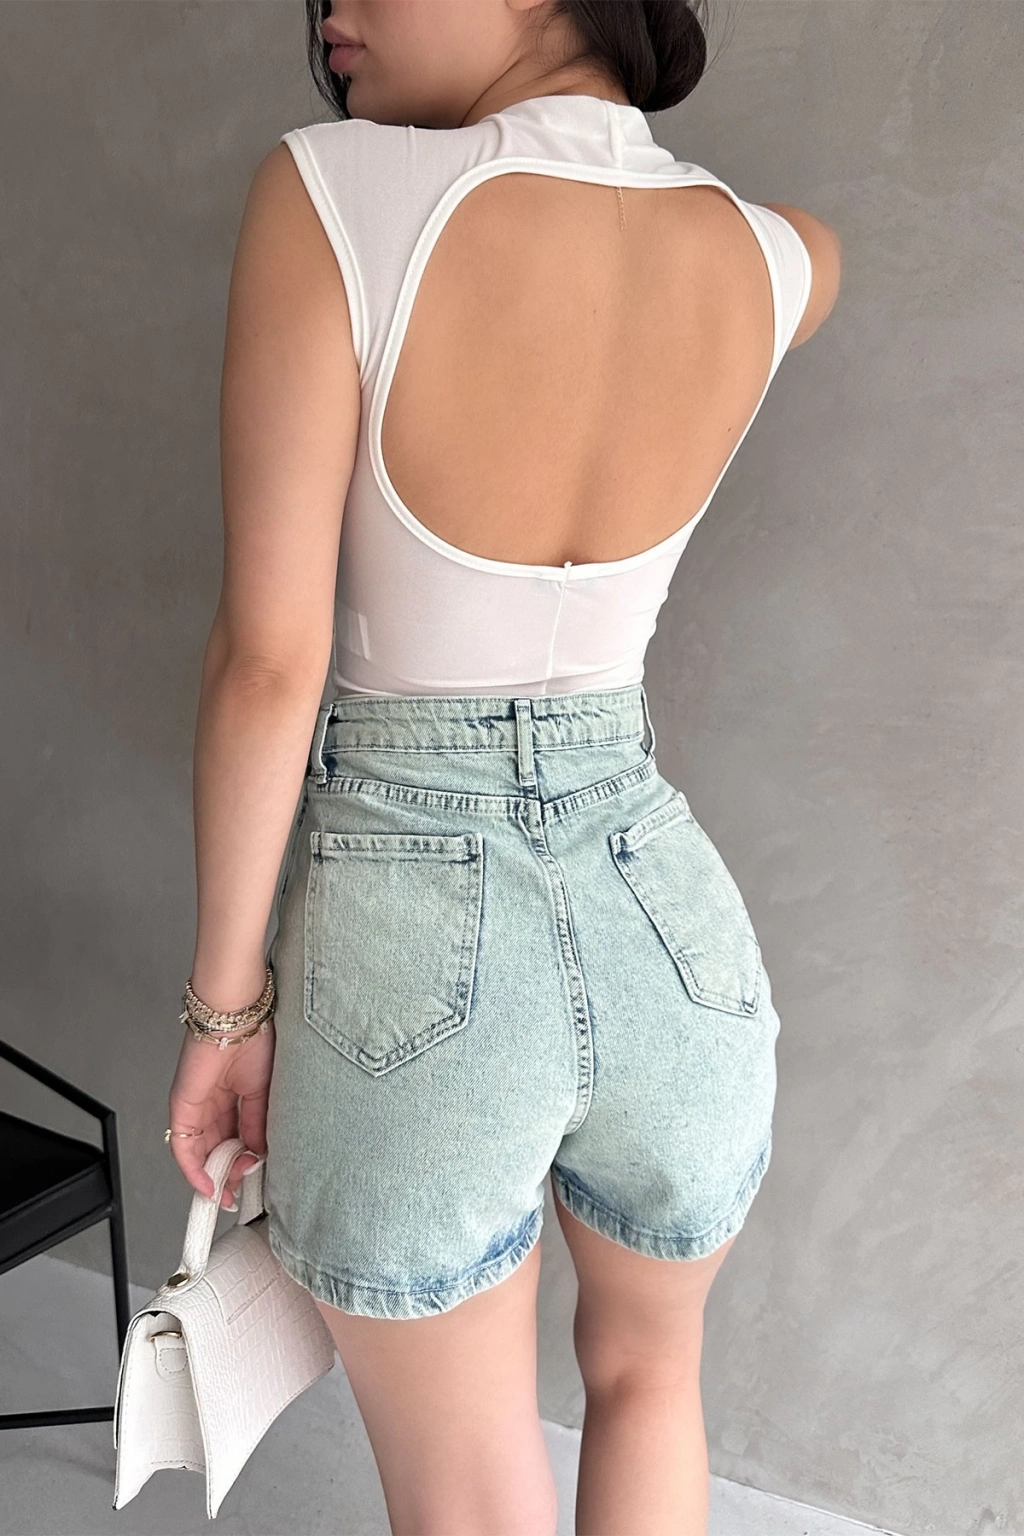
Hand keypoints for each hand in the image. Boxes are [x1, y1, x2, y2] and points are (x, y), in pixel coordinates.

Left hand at [167, 1021, 275, 1208]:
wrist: (238, 1018)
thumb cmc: (255, 1040)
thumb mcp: (264, 1093)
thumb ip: (257, 1125)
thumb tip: (258, 1155)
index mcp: (232, 1095)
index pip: (234, 1137)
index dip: (242, 1161)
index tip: (251, 1179)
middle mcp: (211, 1102)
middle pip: (215, 1147)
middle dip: (227, 1173)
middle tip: (239, 1190)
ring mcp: (194, 1105)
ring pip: (198, 1151)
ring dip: (213, 1174)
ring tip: (230, 1190)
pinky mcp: (181, 1106)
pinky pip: (182, 1145)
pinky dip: (193, 1169)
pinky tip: (206, 1184)